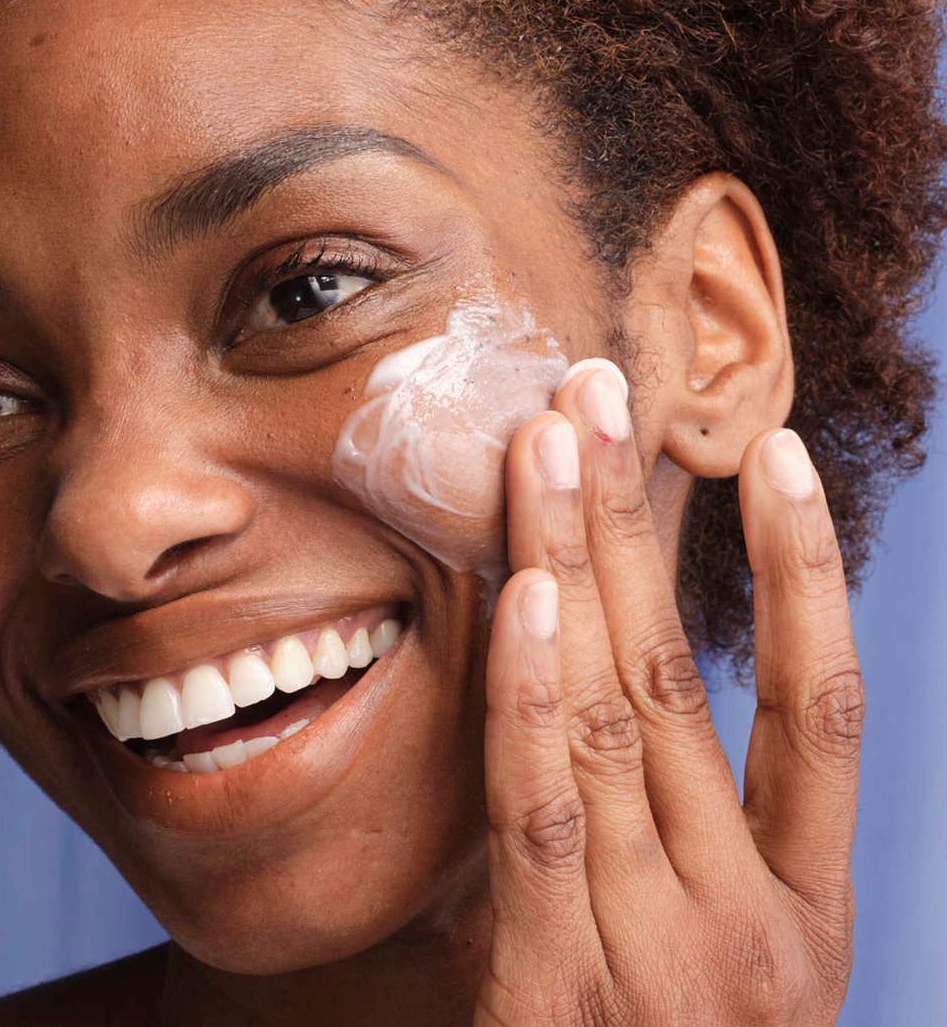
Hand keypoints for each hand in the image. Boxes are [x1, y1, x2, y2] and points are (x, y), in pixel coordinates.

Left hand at [475, 361, 861, 1025]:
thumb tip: (594, 662)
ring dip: (579, 563)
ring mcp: (665, 959)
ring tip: (550, 439)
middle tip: (596, 391)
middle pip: (689, 675)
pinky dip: (533, 690)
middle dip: (638, 521)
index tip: (778, 455)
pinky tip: (526, 588)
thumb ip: (659, 828)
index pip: (829, 706)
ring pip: (616, 713)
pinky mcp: (561, 992)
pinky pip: (546, 809)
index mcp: (806, 911)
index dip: (807, 573)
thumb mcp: (693, 953)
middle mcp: (754, 925)